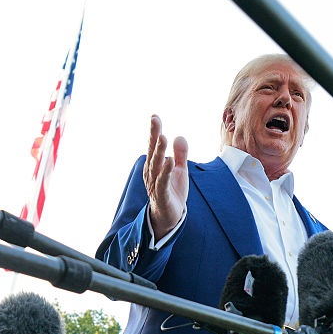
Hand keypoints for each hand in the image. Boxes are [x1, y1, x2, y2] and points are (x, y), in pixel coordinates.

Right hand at [145, 115, 188, 238]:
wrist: (170, 217)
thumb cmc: (172, 191)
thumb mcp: (179, 170)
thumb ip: (180, 154)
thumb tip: (179, 136)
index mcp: (155, 165)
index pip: (154, 146)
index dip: (154, 131)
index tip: (154, 116)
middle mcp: (152, 172)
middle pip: (153, 151)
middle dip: (154, 136)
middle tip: (155, 120)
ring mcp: (155, 183)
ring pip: (156, 165)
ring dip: (159, 151)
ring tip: (163, 137)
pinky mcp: (162, 195)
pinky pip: (163, 182)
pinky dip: (165, 171)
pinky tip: (170, 161)